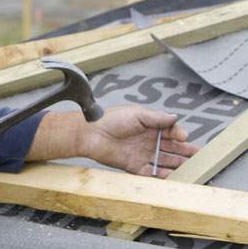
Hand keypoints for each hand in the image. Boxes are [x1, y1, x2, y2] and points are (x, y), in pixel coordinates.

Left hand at [84, 105, 199, 177]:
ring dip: (178, 164)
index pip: (170, 131)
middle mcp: (147, 140)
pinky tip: (174, 175)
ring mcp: (142, 154)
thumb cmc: (110, 119)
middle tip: (199, 156)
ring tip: (192, 167)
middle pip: (171, 147)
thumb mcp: (136, 114)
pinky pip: (153, 172)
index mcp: (149, 126)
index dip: (179, 134)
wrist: (90, 134)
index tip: (184, 137)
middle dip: (185, 151)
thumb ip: (157, 118)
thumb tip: (175, 117)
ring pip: (165, 161)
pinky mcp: (135, 166)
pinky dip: (164, 175)